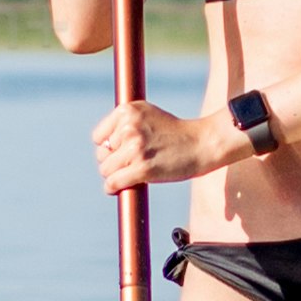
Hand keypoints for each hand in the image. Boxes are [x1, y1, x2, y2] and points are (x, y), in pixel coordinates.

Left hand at [95, 103, 220, 192]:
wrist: (201, 144)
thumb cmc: (175, 133)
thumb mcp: (147, 115)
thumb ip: (125, 123)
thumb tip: (102, 144)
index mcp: (127, 111)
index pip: (98, 137)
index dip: (109, 148)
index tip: (122, 152)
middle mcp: (129, 127)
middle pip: (101, 155)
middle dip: (112, 162)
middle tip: (131, 164)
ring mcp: (135, 148)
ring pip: (106, 170)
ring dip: (115, 176)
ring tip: (132, 174)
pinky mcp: (142, 168)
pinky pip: (113, 183)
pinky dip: (113, 188)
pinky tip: (117, 189)